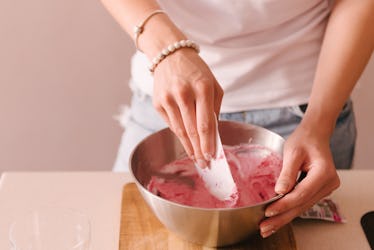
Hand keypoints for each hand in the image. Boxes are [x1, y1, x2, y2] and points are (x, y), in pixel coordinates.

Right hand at [152, 48, 223, 166]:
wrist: (169, 55)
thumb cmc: (196, 71)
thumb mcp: (213, 84)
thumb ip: (214, 108)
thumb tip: (213, 133)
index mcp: (202, 88)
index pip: (205, 123)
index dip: (208, 143)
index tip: (212, 156)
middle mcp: (183, 93)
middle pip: (192, 131)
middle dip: (199, 150)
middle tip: (204, 164)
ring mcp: (168, 99)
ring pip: (180, 131)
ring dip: (188, 147)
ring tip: (196, 158)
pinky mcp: (158, 103)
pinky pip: (171, 124)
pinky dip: (180, 135)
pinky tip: (186, 143)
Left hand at [259, 122, 339, 237]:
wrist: (315, 135)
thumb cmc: (304, 140)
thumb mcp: (292, 152)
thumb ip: (287, 172)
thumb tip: (279, 192)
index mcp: (324, 173)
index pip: (301, 194)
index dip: (284, 204)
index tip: (268, 211)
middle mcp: (328, 184)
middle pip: (302, 205)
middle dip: (282, 217)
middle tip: (265, 227)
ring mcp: (325, 188)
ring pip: (302, 207)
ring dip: (285, 217)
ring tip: (267, 227)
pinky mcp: (319, 190)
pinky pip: (303, 203)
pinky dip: (290, 211)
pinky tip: (278, 218)